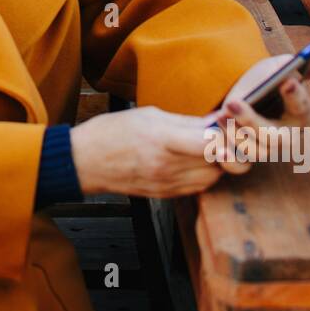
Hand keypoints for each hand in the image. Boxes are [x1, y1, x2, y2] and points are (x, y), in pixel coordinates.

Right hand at [70, 105, 236, 198]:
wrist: (83, 162)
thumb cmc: (112, 132)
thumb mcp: (149, 115)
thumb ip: (187, 121)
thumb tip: (218, 119)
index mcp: (162, 140)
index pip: (212, 145)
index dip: (226, 135)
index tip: (224, 125)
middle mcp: (166, 166)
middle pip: (217, 164)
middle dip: (224, 148)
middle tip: (219, 135)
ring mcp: (165, 184)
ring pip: (211, 179)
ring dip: (215, 164)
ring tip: (204, 148)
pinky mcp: (163, 195)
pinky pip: (196, 189)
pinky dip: (202, 175)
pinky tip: (191, 161)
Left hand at [210, 47, 309, 172]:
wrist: (243, 99)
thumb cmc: (267, 83)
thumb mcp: (284, 67)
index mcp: (301, 113)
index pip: (301, 106)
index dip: (295, 95)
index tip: (288, 81)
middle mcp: (287, 137)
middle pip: (273, 137)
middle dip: (252, 121)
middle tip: (233, 103)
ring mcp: (266, 150)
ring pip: (253, 151)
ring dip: (235, 134)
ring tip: (221, 115)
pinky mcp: (245, 157)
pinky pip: (237, 166)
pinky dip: (226, 158)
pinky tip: (216, 145)